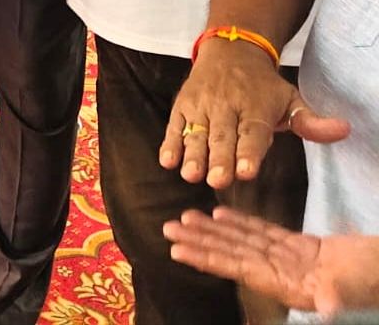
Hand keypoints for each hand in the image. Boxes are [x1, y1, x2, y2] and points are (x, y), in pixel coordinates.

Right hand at [160, 40, 349, 187]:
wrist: (229, 50)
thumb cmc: (263, 85)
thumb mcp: (290, 98)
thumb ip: (310, 121)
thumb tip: (342, 131)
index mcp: (255, 106)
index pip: (253, 132)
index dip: (250, 152)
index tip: (247, 171)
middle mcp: (226, 105)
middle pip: (222, 136)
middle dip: (219, 159)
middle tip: (217, 181)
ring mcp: (201, 105)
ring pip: (196, 133)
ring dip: (192, 154)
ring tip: (191, 174)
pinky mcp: (181, 106)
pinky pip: (174, 126)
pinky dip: (170, 142)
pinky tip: (167, 161)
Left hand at [164, 207, 378, 316]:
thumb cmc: (376, 282)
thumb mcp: (355, 290)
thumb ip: (337, 300)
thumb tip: (325, 310)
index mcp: (289, 285)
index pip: (238, 269)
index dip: (208, 259)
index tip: (177, 251)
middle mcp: (283, 273)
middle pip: (233, 253)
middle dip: (201, 241)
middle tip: (167, 228)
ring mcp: (291, 260)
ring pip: (244, 241)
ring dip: (215, 230)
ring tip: (185, 218)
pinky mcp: (303, 248)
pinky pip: (265, 233)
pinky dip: (243, 223)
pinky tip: (220, 214)